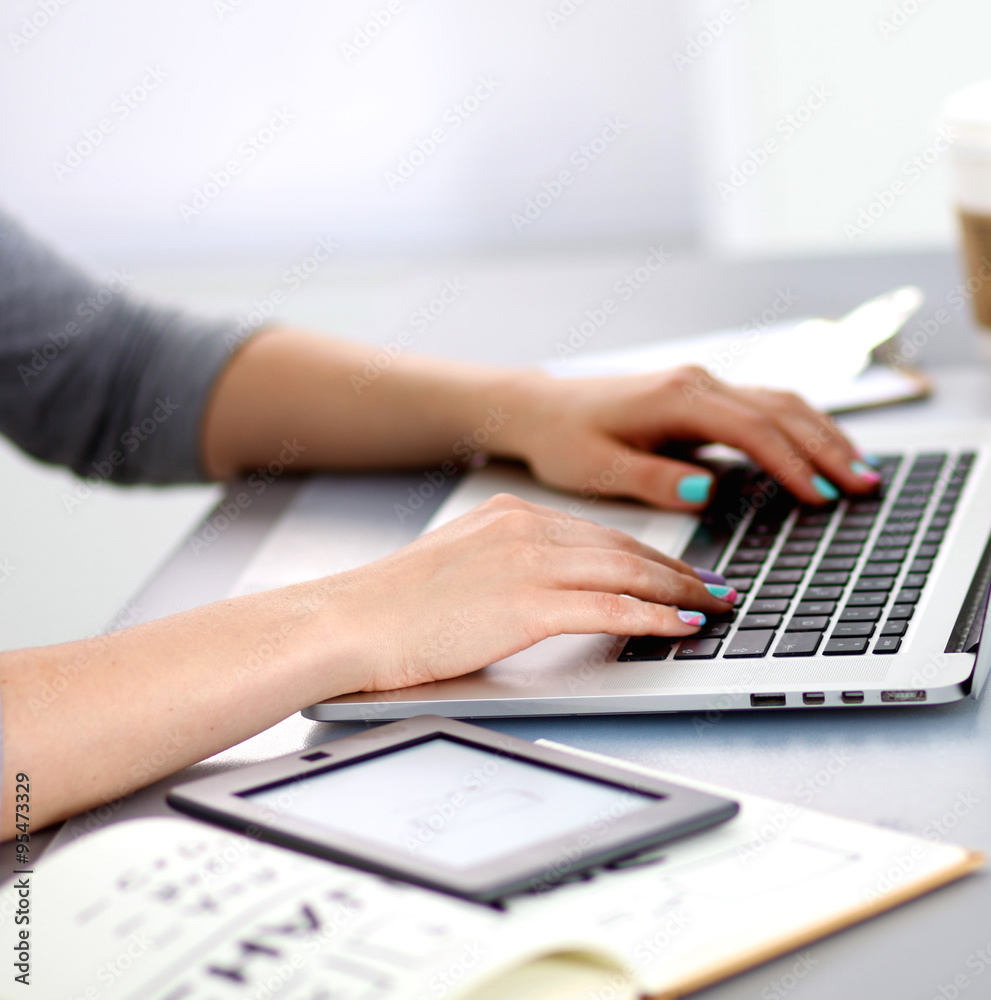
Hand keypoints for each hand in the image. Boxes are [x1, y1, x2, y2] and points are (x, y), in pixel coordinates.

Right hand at [324, 493, 735, 691]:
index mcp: (508, 515)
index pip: (597, 533)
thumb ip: (506, 566)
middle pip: (622, 547)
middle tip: (716, 584)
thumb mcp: (457, 565)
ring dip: (680, 590)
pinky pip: (609, 607)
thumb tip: (544, 591)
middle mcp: (524, 528)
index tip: (676, 568)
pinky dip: (653, 615)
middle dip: (677, 568)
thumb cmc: (391, 605)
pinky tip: (682, 623)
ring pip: (627, 571)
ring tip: (716, 604)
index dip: (646, 553)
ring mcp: (527, 563)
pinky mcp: (525, 605)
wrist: (348, 620)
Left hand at [493, 366, 879, 509]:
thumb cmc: (565, 439)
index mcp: (677, 399)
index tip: (821, 496)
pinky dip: (798, 426)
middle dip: (826, 447)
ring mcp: (702, 386)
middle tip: (865, 485)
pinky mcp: (700, 397)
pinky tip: (816, 449)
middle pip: (780, 410)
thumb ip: (655, 479)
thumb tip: (707, 488)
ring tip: (858, 469)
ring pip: (779, 403)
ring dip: (821, 433)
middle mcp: (697, 383)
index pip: (753, 430)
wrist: (541, 409)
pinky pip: (763, 406)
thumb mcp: (599, 469)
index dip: (793, 464)